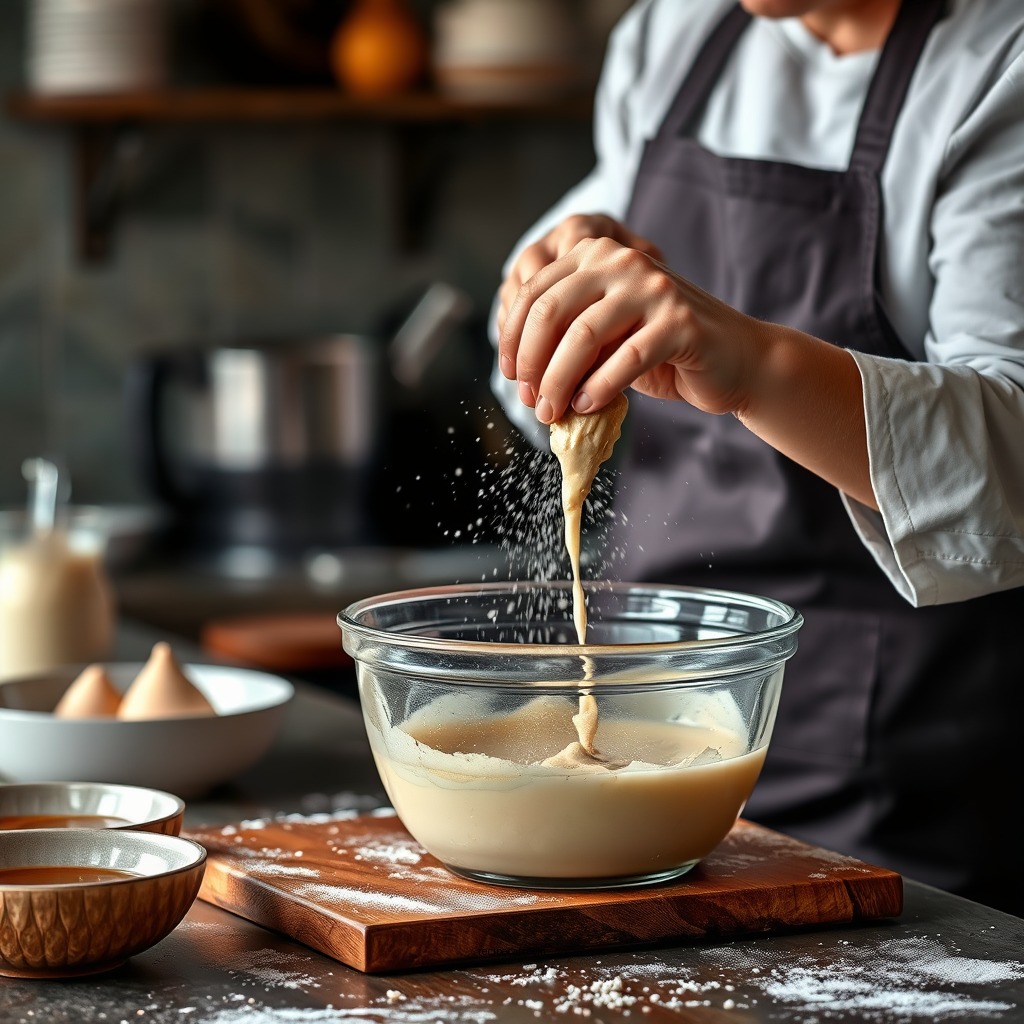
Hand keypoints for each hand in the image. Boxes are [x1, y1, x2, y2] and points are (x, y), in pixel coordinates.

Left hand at [498, 235, 765, 423]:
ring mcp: (654, 289)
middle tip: (530, 401)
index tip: (511, 376)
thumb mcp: (605, 339)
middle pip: (551, 311)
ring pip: (583, 336)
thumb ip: (567, 340)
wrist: (734, 360)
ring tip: (552, 412)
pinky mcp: (680, 323)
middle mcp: (623, 262)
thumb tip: (523, 374)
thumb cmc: (662, 351)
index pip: (535, 293)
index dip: (513, 338)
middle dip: (532, 363)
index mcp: (597, 255)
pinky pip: (625, 360)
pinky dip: (599, 389)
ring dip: (559, 382)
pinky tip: (587, 407)